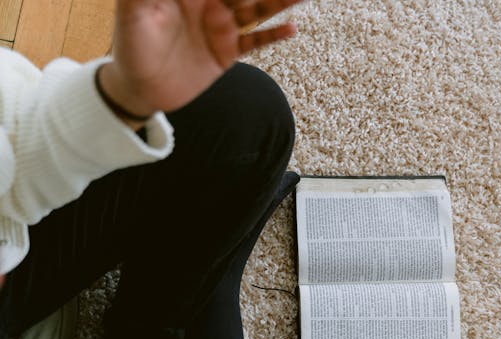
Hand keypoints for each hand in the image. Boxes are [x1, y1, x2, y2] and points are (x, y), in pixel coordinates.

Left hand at [99, 0, 300, 121]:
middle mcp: (209, 3)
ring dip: (279, 2)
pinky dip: (273, 36)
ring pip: (257, 9)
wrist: (139, 89)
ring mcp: (221, 27)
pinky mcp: (227, 52)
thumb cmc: (129, 46)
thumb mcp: (133, 10)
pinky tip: (291, 28)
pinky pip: (255, 42)